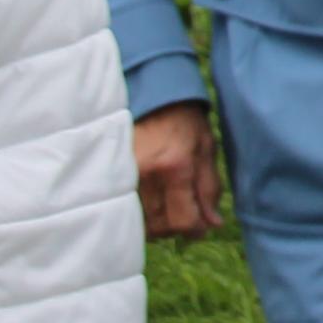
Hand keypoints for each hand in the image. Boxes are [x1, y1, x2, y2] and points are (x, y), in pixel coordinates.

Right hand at [134, 104, 226, 241]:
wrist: (150, 95)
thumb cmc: (185, 121)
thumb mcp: (206, 149)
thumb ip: (210, 189)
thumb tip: (212, 224)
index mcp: (175, 166)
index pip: (182, 220)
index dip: (195, 228)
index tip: (201, 223)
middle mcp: (146, 174)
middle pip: (161, 226)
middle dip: (177, 227)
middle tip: (185, 212)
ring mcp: (124, 175)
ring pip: (141, 223)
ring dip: (157, 223)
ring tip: (167, 206)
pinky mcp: (110, 174)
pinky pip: (125, 210)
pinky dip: (140, 214)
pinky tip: (150, 202)